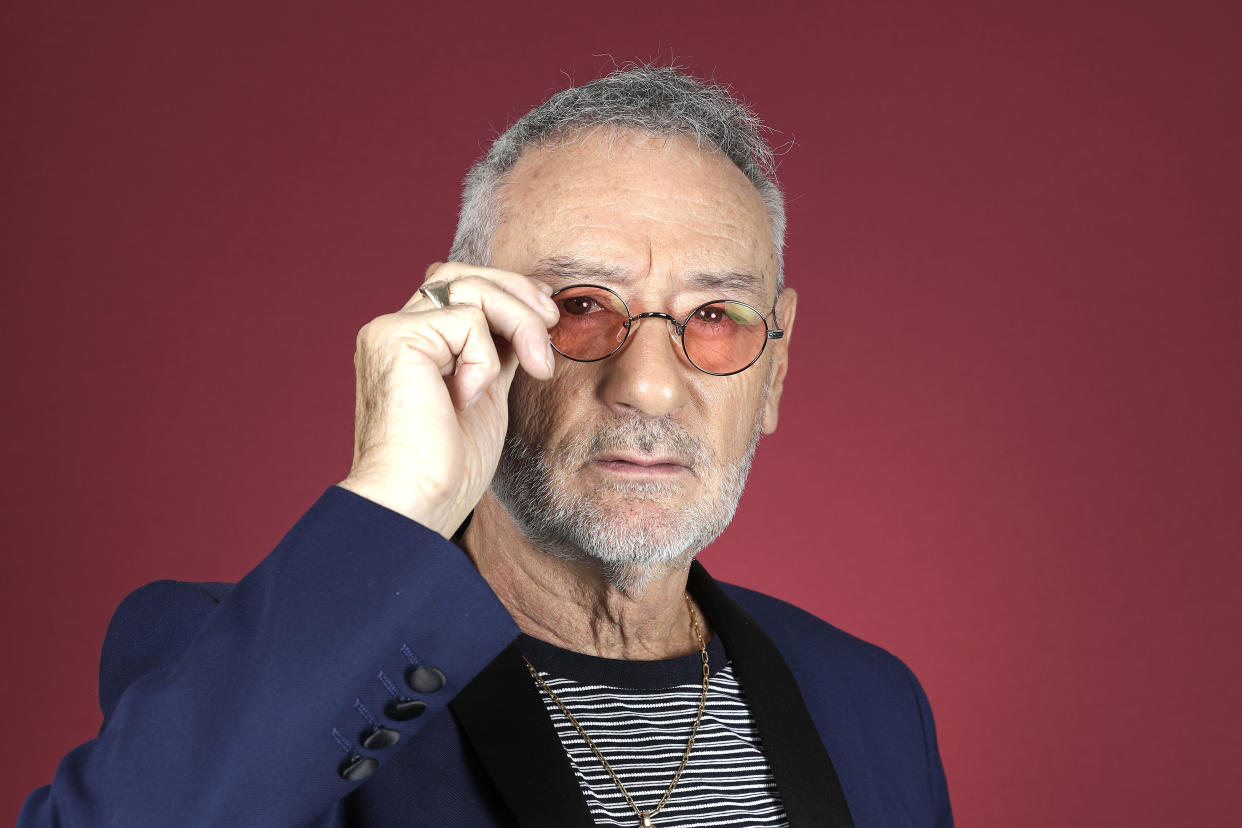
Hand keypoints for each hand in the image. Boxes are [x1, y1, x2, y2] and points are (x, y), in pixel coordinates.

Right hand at [338, 262, 558, 536]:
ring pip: (469, 287)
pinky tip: (470, 397)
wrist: (415, 504)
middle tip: (552, 325)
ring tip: (536, 366)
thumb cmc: (448, 469)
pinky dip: (485, 357)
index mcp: (414, 344)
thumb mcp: (486, 396)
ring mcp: (390, 331)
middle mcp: (395, 330)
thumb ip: (497, 354)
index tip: (548, 322)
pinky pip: (466, 320)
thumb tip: (532, 319)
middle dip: (518, 291)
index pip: (462, 288)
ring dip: (518, 320)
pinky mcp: (394, 338)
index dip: (510, 294)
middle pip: (463, 274)